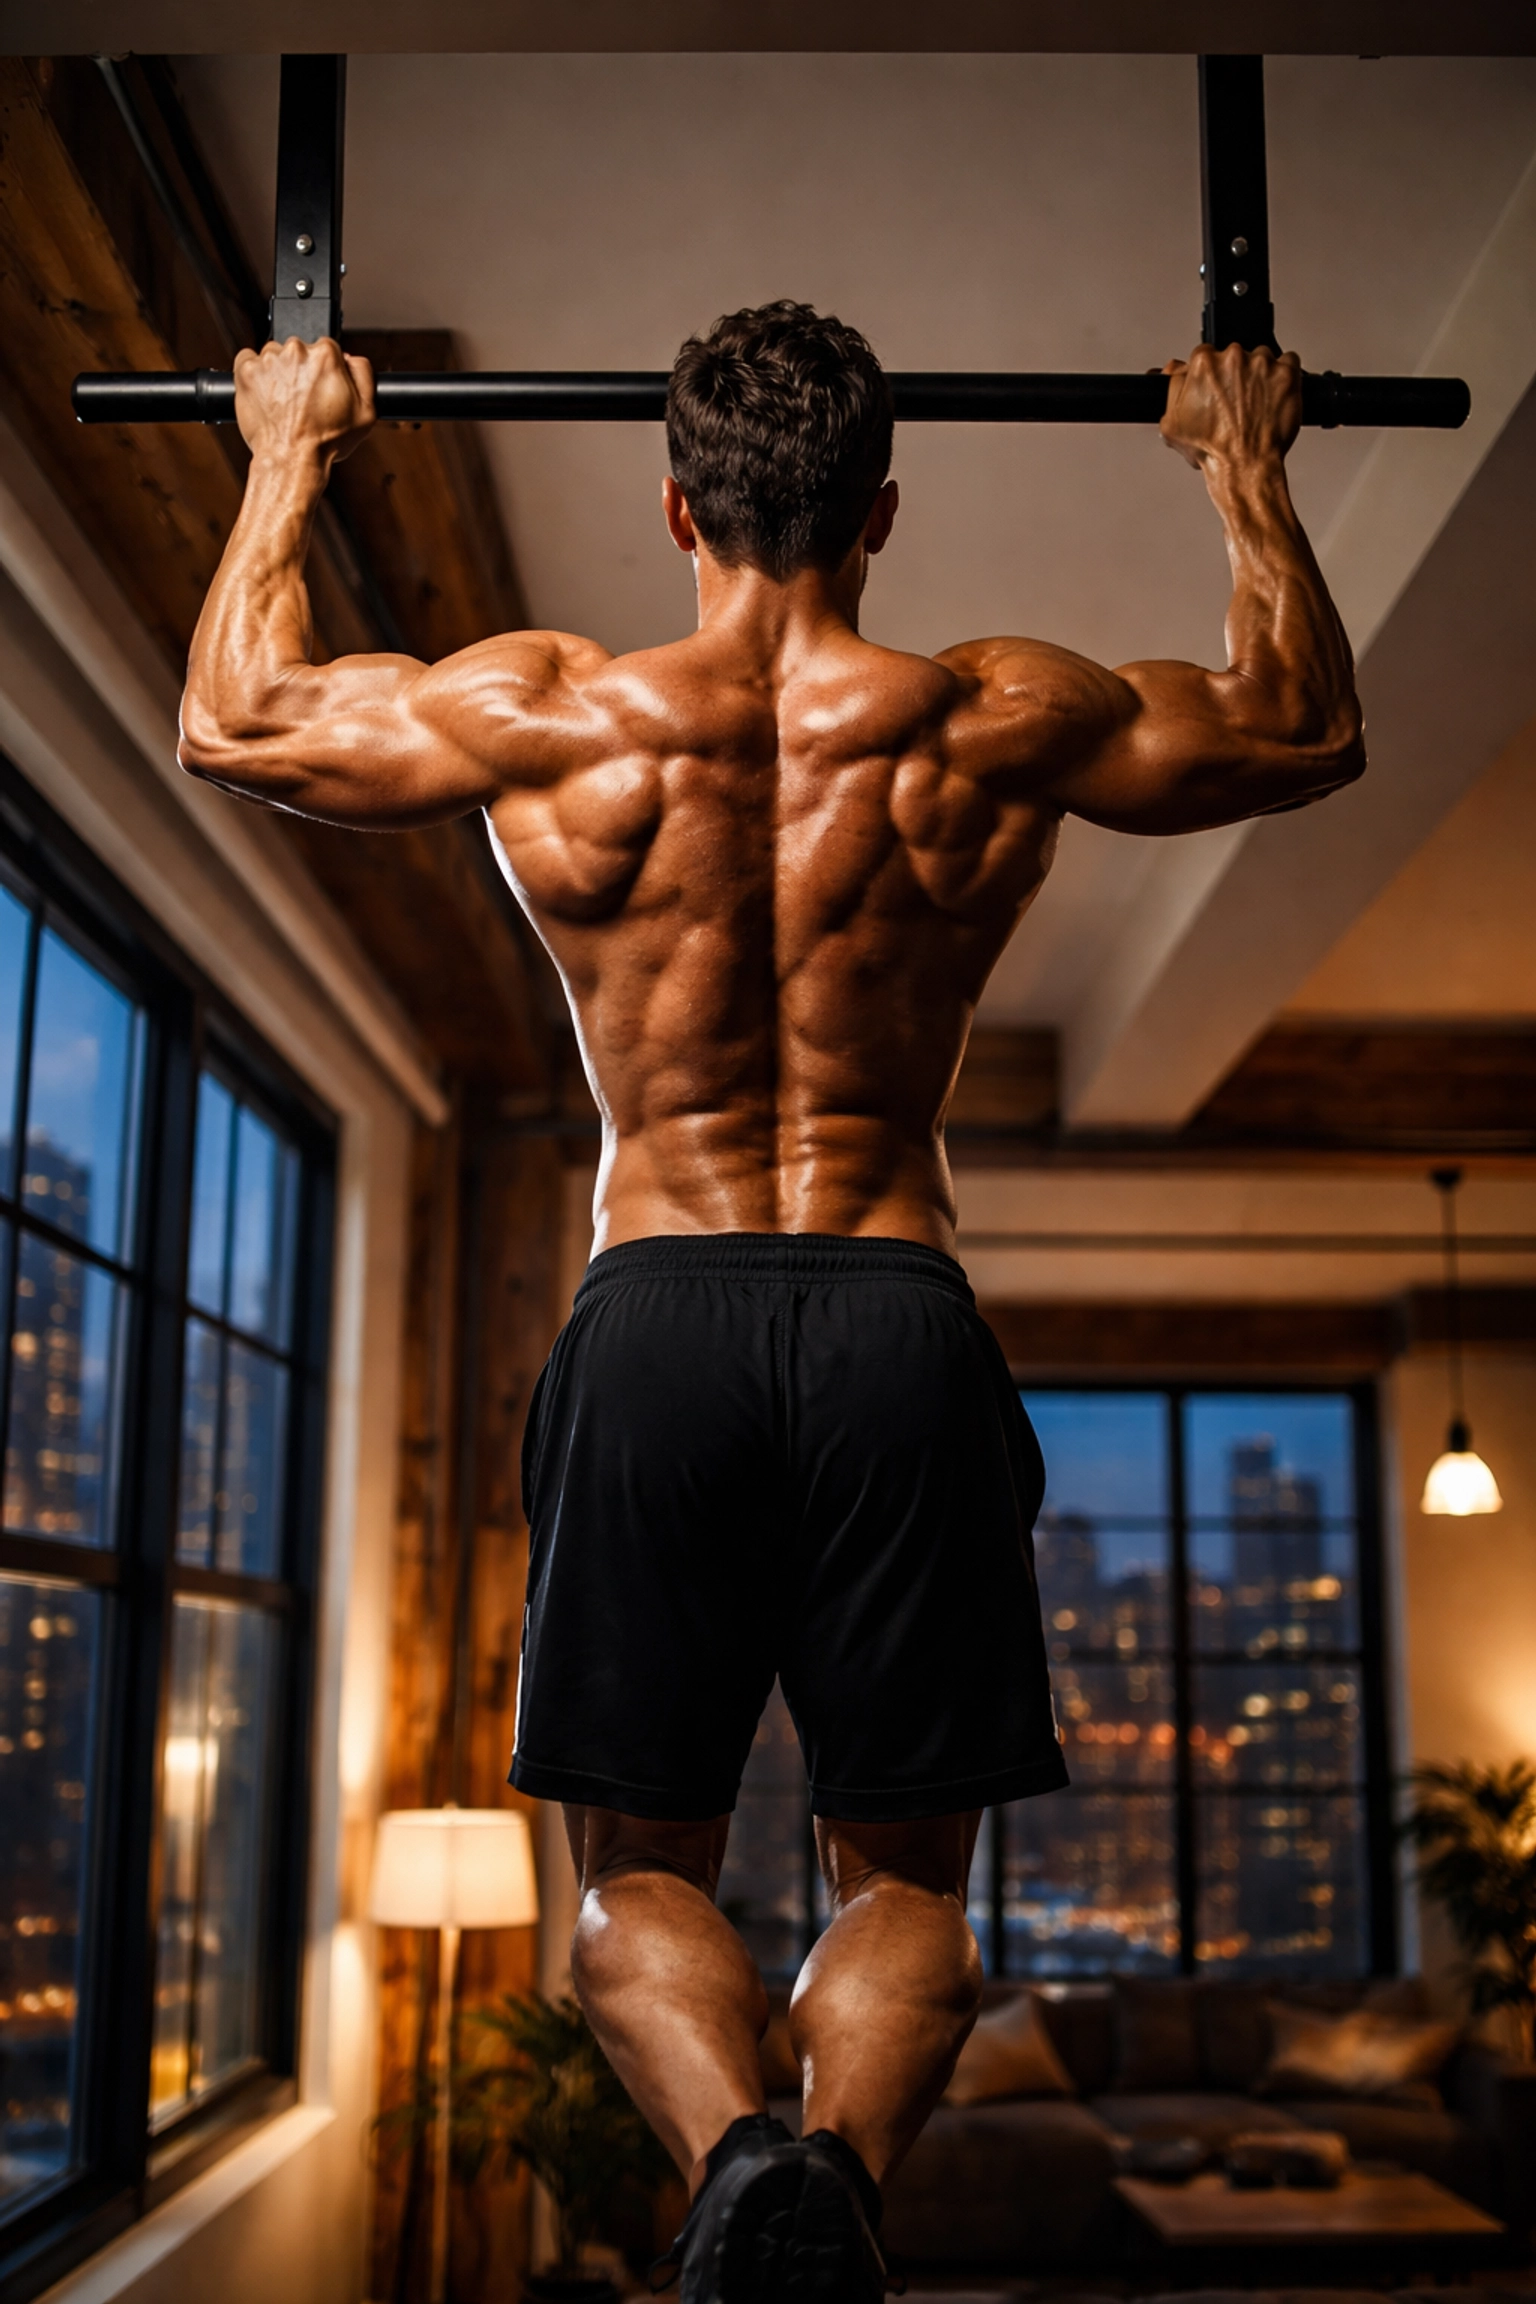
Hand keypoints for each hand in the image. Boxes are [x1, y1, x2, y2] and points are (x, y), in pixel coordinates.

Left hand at [233, 336, 375, 465]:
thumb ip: (363, 375)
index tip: (320, 387)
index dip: (325, 370)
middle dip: (301, 370)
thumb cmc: (325, 441)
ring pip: (274, 356)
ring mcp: (269, 360)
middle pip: (300, 351)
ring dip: (278, 372)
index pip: (326, 348)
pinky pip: (247, 359)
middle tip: (302, 399)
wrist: (291, 459)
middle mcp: (297, 351)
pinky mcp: (246, 370)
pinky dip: (253, 373)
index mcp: (326, 355)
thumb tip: (351, 358)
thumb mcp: (365, 413)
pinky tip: (264, 394)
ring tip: (284, 401)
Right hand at [1159, 342, 1300, 471]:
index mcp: (1205, 363)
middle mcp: (1234, 357)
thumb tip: (1175, 369)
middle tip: (1234, 404)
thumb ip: (1172, 387)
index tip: (1214, 390)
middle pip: (1233, 356)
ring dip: (1258, 376)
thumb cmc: (1213, 449)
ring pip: (1261, 359)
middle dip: (1233, 376)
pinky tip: (1273, 396)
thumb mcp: (1172, 423)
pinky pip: (1289, 362)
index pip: (1205, 356)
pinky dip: (1283, 376)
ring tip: (1254, 404)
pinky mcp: (1287, 373)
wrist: (1244, 466)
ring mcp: (1263, 364)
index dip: (1209, 376)